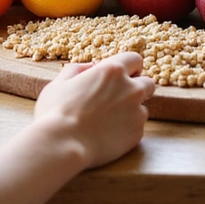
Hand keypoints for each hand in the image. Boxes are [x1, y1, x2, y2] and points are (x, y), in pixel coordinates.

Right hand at [32, 52, 155, 168]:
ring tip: (108, 120)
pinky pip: (137, 127)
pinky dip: (127, 129)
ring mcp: (137, 112)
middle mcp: (130, 88)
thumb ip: (77, 69)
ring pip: (142, 107)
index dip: (129, 67)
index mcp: (112, 71)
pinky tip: (108, 134)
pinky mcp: (137, 133)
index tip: (122, 75)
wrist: (62, 144)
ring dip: (131, 110)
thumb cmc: (56, 111)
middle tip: (118, 98)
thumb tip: (90, 67)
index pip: (135, 60)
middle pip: (148, 83)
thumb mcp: (59, 82)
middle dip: (137, 88)